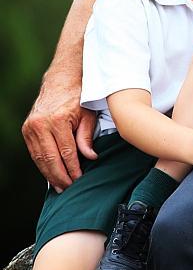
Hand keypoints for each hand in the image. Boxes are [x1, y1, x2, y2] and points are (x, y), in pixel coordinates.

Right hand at [22, 74, 96, 191]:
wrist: (60, 81)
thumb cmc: (77, 97)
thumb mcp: (87, 115)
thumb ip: (86, 137)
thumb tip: (90, 157)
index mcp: (57, 120)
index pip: (66, 152)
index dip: (73, 169)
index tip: (79, 180)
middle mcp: (40, 124)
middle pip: (50, 159)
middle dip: (60, 177)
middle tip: (69, 188)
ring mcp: (30, 127)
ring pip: (39, 158)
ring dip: (49, 175)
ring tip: (60, 186)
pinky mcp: (26, 129)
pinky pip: (34, 153)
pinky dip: (42, 165)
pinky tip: (51, 174)